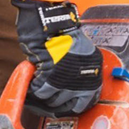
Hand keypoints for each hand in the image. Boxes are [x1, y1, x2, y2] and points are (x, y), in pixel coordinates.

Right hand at [11, 0, 101, 115]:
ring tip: (42, 84)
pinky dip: (35, 87)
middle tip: (51, 92)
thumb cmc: (66, 35)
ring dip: (46, 94)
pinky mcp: (51, 80)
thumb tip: (72, 88)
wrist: (52, 24)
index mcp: (94, 76)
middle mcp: (83, 82)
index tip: (67, 103)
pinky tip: (35, 79)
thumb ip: (80, 72)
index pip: (87, 102)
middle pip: (67, 104)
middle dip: (57, 100)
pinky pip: (40, 92)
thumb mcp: (82, 55)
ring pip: (53, 100)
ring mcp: (67, 83)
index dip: (74, 104)